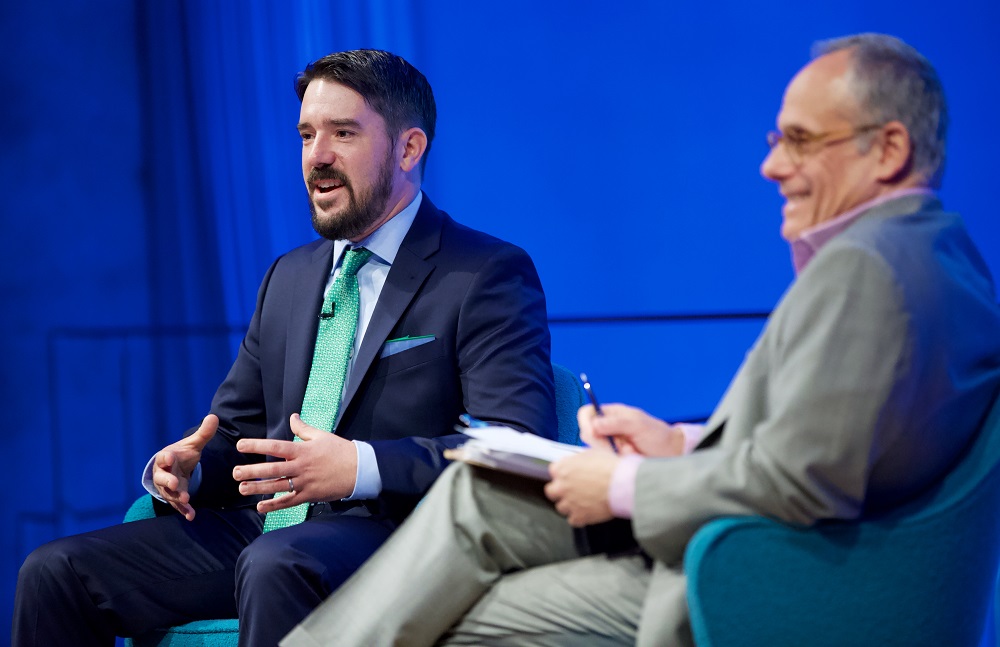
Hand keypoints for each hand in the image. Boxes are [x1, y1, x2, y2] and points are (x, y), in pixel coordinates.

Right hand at [152, 414, 217, 520]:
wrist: (173, 469)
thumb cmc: (181, 456)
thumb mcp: (192, 444)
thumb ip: (203, 433)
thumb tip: (214, 416)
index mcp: (166, 458)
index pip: (163, 457)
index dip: (166, 457)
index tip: (169, 457)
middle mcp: (164, 474)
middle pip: (162, 478)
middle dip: (168, 481)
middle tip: (175, 483)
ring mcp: (168, 488)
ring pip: (170, 493)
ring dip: (177, 497)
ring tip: (186, 500)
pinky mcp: (174, 498)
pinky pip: (178, 505)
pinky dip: (184, 510)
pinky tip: (191, 516)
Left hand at [233, 413, 357, 513]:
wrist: (359, 469)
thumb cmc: (340, 450)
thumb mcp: (322, 435)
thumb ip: (303, 429)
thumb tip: (293, 417)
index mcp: (302, 450)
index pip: (275, 447)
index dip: (256, 446)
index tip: (240, 445)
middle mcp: (301, 467)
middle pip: (272, 469)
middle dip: (252, 471)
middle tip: (235, 473)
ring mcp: (305, 483)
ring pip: (278, 486)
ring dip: (259, 488)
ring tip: (242, 489)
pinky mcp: (310, 496)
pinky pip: (289, 502)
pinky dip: (274, 506)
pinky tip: (260, 507)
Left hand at [544, 449, 619, 526]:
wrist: (622, 484)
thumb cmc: (610, 467)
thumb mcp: (593, 452)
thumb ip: (580, 459)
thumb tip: (580, 460)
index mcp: (563, 468)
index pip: (553, 471)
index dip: (563, 473)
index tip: (569, 474)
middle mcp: (562, 486)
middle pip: (551, 491)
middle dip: (559, 490)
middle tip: (571, 489)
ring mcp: (569, 503)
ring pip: (561, 507)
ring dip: (569, 505)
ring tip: (581, 502)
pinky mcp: (579, 516)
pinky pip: (573, 520)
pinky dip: (579, 518)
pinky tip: (586, 512)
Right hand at [578, 404, 683, 457]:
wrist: (671, 454)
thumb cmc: (658, 435)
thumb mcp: (639, 425)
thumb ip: (617, 423)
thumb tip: (594, 424)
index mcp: (611, 414)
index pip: (587, 413)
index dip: (586, 422)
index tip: (593, 434)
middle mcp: (607, 428)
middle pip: (587, 434)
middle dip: (602, 443)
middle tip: (621, 446)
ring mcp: (609, 444)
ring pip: (596, 450)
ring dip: (612, 453)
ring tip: (631, 451)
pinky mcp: (613, 458)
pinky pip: (605, 462)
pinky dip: (617, 461)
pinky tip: (631, 458)